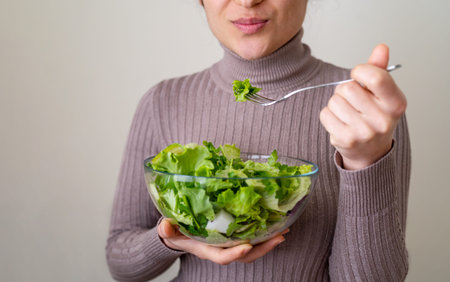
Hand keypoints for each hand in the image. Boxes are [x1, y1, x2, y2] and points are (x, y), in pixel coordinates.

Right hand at [157, 218, 286, 264]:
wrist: (180, 234)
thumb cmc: (176, 232)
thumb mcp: (169, 230)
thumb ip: (167, 229)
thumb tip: (165, 225)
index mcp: (207, 250)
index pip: (222, 257)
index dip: (235, 253)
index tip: (247, 246)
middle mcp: (222, 249)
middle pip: (245, 255)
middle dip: (263, 248)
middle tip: (280, 237)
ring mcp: (230, 244)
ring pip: (252, 248)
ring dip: (268, 241)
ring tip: (284, 231)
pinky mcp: (234, 236)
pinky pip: (252, 237)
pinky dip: (265, 233)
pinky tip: (276, 224)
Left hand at [320, 44, 406, 169]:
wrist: (370, 152)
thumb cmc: (375, 117)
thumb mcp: (383, 94)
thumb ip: (379, 70)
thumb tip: (381, 48)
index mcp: (396, 104)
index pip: (375, 77)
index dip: (360, 71)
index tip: (359, 76)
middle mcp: (382, 120)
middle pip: (348, 88)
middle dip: (346, 90)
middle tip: (353, 101)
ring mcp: (364, 132)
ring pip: (334, 101)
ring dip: (336, 103)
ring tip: (347, 113)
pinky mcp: (345, 140)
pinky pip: (325, 114)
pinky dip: (328, 115)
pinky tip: (340, 122)